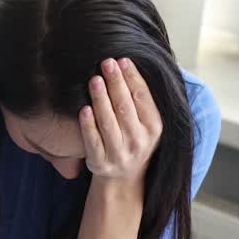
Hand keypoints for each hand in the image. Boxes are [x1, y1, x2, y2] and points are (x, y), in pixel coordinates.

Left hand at [79, 57, 162, 181]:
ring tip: (94, 80)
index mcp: (154, 128)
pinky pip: (93, 140)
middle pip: (125, 107)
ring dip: (101, 99)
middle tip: (106, 62)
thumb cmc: (134, 140)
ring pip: (108, 122)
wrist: (124, 178)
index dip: (133, 78)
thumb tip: (129, 64)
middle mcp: (139, 141)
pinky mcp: (100, 163)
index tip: (122, 60)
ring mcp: (119, 153)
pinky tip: (84, 109)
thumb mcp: (147, 124)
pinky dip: (88, 125)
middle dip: (116, 83)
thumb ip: (142, 100)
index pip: (143, 98)